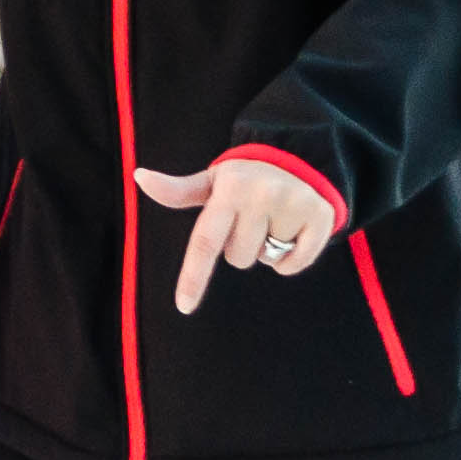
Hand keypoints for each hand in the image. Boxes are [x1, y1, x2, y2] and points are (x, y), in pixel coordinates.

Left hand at [133, 159, 337, 314]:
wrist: (302, 153)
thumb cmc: (246, 178)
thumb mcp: (214, 181)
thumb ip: (178, 190)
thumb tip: (140, 176)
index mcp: (229, 189)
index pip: (206, 241)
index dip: (194, 276)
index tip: (184, 306)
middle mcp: (262, 194)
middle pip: (238, 258)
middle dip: (242, 246)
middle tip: (253, 219)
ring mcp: (294, 203)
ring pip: (266, 260)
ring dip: (268, 249)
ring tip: (274, 219)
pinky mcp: (320, 215)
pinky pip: (295, 263)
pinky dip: (292, 259)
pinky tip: (294, 231)